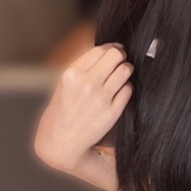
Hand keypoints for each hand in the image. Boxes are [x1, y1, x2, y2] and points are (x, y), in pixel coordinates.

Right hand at [34, 42, 133, 170]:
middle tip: (120, 62)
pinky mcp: (112, 113)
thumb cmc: (64, 109)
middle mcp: (87, 84)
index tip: (114, 51)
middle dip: (121, 57)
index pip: (101, 49)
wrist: (61, 141)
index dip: (111, 48)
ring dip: (126, 70)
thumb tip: (111, 48)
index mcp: (72, 74)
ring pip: (125, 70)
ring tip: (120, 76)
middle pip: (116, 56)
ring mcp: (101, 99)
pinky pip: (128, 89)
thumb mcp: (66, 82)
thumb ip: (85, 65)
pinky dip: (126, 88)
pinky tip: (118, 92)